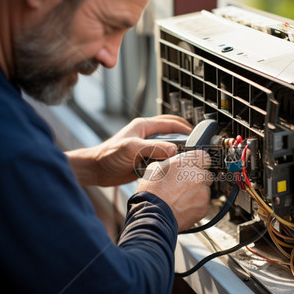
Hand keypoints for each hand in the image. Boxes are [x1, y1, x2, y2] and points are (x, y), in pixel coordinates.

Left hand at [65, 115, 192, 186]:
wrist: (96, 171)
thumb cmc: (108, 156)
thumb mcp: (131, 149)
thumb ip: (153, 148)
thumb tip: (174, 149)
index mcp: (144, 126)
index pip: (171, 123)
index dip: (185, 128)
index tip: (197, 136)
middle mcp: (147, 135)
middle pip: (172, 133)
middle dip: (185, 138)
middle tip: (196, 147)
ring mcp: (147, 147)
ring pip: (168, 147)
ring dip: (177, 151)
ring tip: (189, 158)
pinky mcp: (145, 159)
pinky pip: (162, 159)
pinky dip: (170, 162)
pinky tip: (175, 168)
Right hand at [137, 150, 212, 231]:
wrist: (153, 216)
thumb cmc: (151, 193)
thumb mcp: (154, 169)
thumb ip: (170, 163)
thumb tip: (173, 161)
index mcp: (186, 163)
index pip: (204, 156)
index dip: (199, 162)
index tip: (195, 165)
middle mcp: (198, 176)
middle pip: (207, 173)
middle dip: (199, 178)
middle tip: (185, 184)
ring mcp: (203, 193)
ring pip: (206, 189)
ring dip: (198, 191)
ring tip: (182, 197)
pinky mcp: (204, 207)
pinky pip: (204, 203)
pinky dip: (197, 204)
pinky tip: (184, 205)